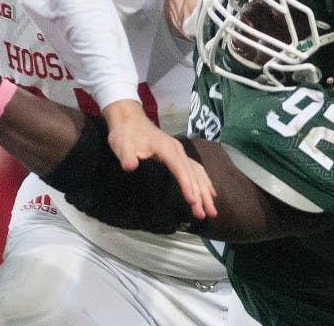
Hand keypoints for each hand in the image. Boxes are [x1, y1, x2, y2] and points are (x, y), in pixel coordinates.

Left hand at [103, 100, 216, 219]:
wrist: (129, 119)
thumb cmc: (125, 133)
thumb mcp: (121, 144)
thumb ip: (126, 155)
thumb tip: (130, 166)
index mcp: (166, 148)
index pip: (179, 169)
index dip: (186, 185)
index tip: (192, 201)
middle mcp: (177, 150)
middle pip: (192, 174)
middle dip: (199, 194)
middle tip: (204, 214)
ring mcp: (179, 152)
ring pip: (196, 173)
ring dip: (204, 191)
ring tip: (211, 211)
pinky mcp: (178, 154)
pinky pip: (196, 169)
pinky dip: (204, 181)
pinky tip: (210, 193)